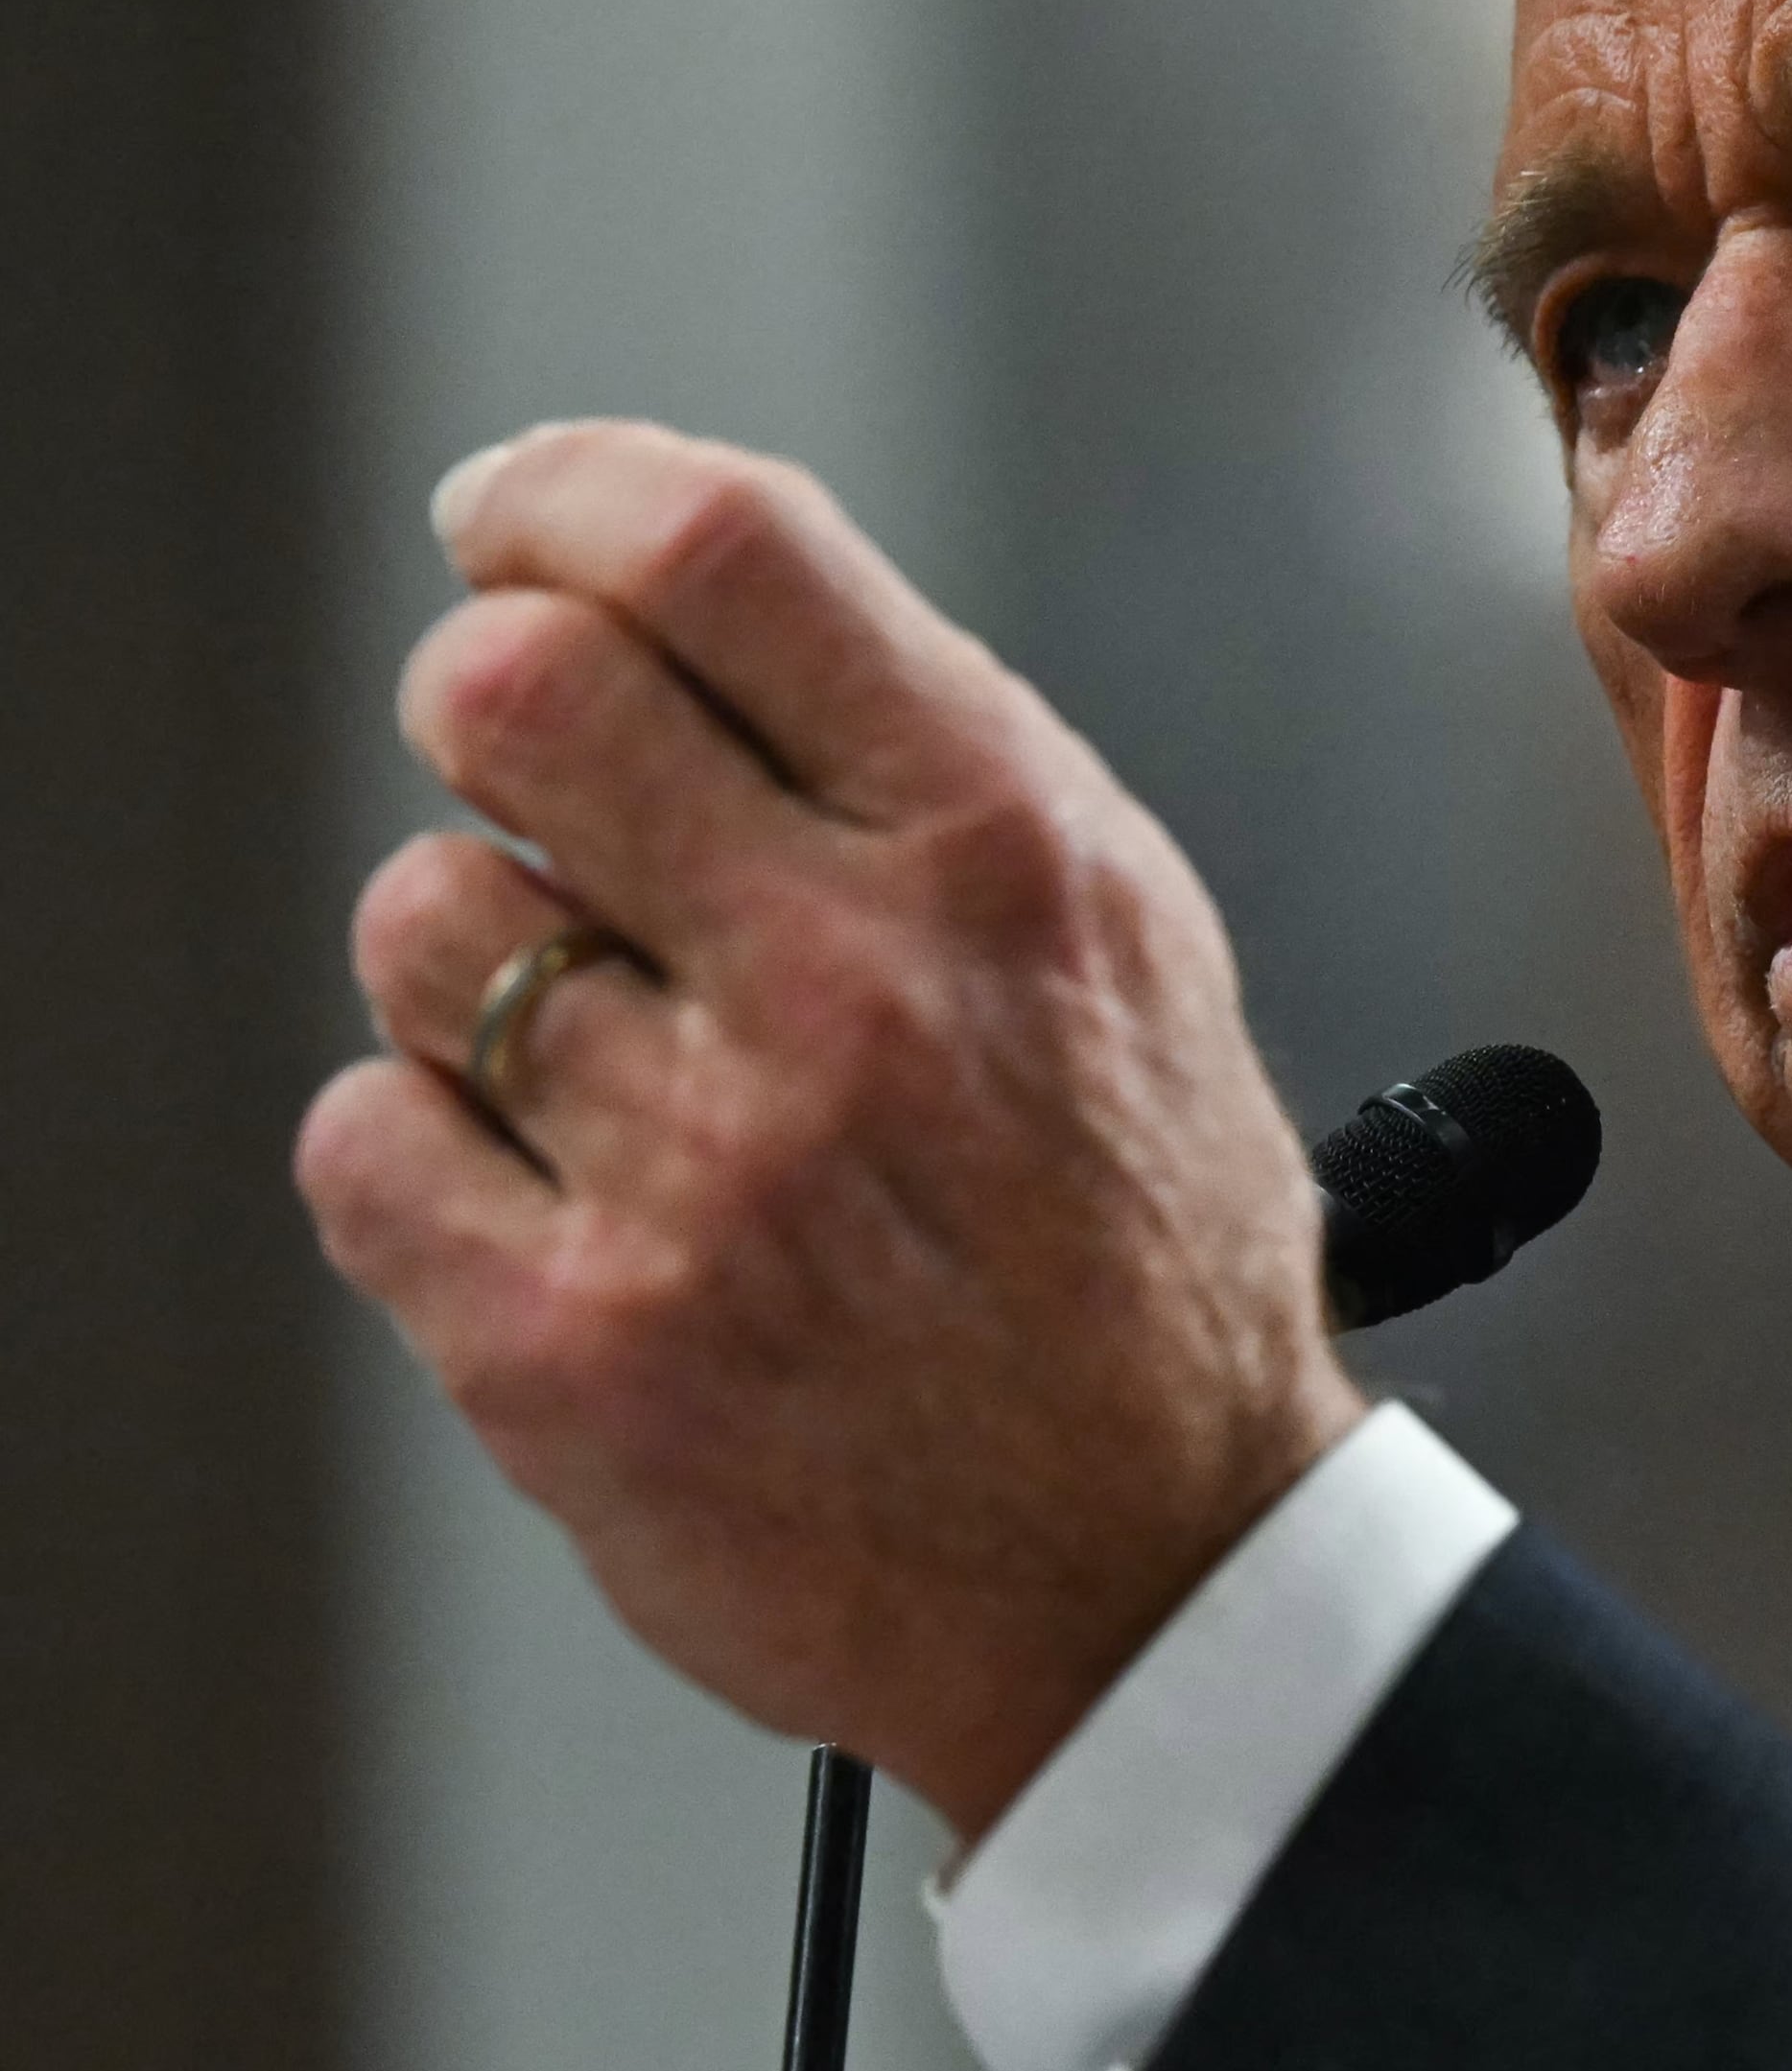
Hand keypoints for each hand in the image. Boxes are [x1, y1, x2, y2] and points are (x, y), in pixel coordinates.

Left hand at [297, 421, 1362, 1835]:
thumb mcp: (1128, 943)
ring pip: (421, 920)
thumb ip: (923, 762)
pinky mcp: (568, 1341)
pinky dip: (432, 1158)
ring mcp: (701, 1168)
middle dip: (489, 706)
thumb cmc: (1138, 1256)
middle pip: (510, 686)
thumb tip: (672, 590)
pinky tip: (566, 1200)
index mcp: (1005, 854)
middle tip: (534, 776)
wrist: (1151, 1578)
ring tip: (615, 1063)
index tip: (508, 518)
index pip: (718, 549)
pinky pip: (360, 1135)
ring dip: (483, 969)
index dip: (559, 493)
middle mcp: (854, 987)